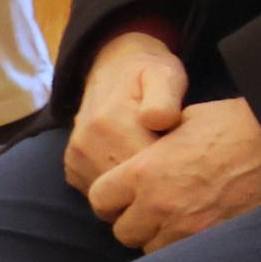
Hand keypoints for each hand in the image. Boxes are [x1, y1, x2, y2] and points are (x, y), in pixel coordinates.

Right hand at [65, 31, 186, 192]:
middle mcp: (86, 144)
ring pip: (111, 195)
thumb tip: (159, 120)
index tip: (188, 161)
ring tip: (159, 168)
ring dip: (136, 189)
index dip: (170, 171)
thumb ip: (164, 98)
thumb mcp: (165, 74)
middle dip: (154, 184)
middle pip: (126, 187)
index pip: (143, 169)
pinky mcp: (72, 169)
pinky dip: (120, 189)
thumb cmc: (149, 72)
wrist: (113, 66)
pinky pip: (99, 194)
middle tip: (178, 167)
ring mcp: (75, 159)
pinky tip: (138, 170)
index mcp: (110, 122)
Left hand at [83, 95, 260, 248]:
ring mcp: (184, 226)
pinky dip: (184, 244)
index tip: (126, 194)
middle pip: (123, 230)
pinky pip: (180, 253)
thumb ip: (156, 141)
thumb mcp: (187, 118)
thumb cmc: (237, 124)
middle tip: (157, 207)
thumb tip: (146, 146)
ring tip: (181, 216)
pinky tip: (200, 224)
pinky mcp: (209, 239)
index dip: (112, 197)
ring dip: (160, 235)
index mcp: (144, 170)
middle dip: (136, 220)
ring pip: (150, 247)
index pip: (100, 199)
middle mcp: (157, 202)